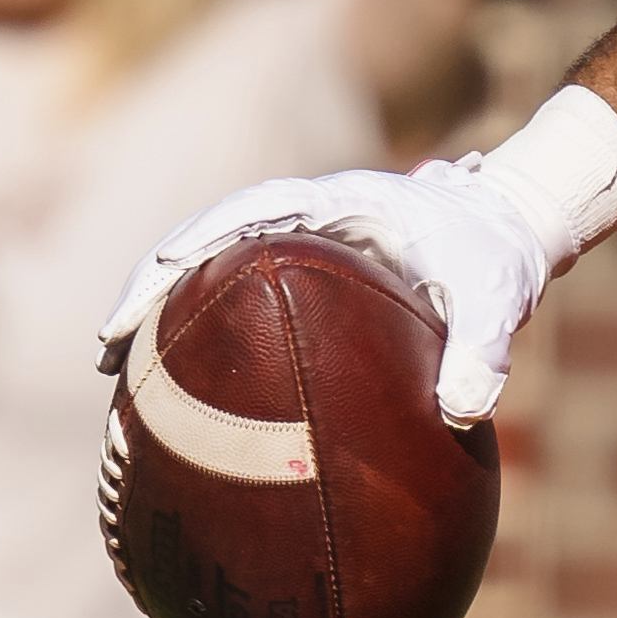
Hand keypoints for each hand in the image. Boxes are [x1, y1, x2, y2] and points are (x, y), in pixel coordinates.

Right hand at [101, 156, 567, 427]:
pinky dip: (207, 335)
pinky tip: (188, 396)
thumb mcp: (497, 297)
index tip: (148, 288)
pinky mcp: (301, 280)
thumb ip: (485, 350)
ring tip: (122, 376)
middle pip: (204, 245)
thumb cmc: (497, 254)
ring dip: (168, 315)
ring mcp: (297, 249)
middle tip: (107, 351)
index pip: (241, 215)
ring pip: (213, 273)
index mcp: (334, 206)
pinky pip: (240, 300)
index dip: (186, 250)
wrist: (508, 227)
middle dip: (151, 290)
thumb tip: (463, 411)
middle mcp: (302, 222)